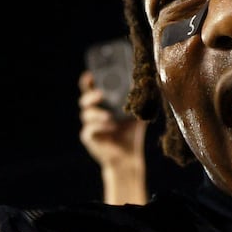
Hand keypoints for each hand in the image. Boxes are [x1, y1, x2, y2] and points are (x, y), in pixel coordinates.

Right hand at [79, 70, 147, 204]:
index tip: (91, 76)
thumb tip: (147, 81)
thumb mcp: (136, 112)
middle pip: (84, 100)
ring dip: (97, 114)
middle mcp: (93, 112)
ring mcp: (90, 125)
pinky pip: (89, 130)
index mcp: (102, 104)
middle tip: (101, 95)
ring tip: (110, 116)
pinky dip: (99, 127)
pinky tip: (111, 128)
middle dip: (90, 96)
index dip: (88, 82)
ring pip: (86, 114)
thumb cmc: (131, 132)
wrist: (128, 156)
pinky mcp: (90, 138)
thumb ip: (137, 98)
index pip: (91, 89)